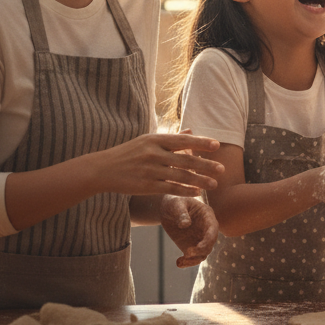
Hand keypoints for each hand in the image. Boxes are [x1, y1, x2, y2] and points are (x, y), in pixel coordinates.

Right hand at [85, 133, 223, 198]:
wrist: (103, 169)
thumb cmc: (128, 153)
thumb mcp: (147, 140)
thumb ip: (171, 138)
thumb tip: (191, 131)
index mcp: (155, 139)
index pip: (183, 140)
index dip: (201, 142)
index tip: (216, 145)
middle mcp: (154, 153)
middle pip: (185, 159)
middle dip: (206, 165)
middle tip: (222, 169)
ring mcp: (150, 170)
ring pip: (180, 176)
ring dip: (200, 181)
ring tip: (214, 184)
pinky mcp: (146, 185)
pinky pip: (170, 188)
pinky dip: (185, 191)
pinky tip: (197, 193)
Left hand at [159, 195, 218, 267]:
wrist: (167, 209)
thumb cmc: (174, 202)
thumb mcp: (176, 204)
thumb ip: (181, 213)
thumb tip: (185, 224)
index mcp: (207, 215)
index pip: (213, 229)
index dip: (209, 239)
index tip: (199, 247)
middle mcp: (206, 228)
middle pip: (210, 243)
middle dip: (201, 251)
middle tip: (187, 253)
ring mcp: (199, 238)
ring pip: (203, 253)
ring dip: (194, 259)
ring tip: (181, 260)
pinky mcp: (191, 246)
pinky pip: (193, 257)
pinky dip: (187, 262)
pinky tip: (178, 262)